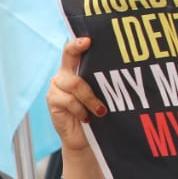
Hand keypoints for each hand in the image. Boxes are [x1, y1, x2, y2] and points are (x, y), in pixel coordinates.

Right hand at [46, 37, 106, 153]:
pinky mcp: (52, 100)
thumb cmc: (98, 115)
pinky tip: (87, 118)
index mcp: (77, 69)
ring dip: (90, 97)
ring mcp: (57, 86)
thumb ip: (104, 82)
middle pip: (68, 55)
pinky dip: (81, 109)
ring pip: (75, 83)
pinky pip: (68, 100)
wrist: (85, 139)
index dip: (78, 42)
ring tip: (102, 110)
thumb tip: (126, 70)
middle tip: (87, 43)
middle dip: (77, 48)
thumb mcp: (103, 95)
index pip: (76, 50)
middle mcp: (65, 73)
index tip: (88, 38)